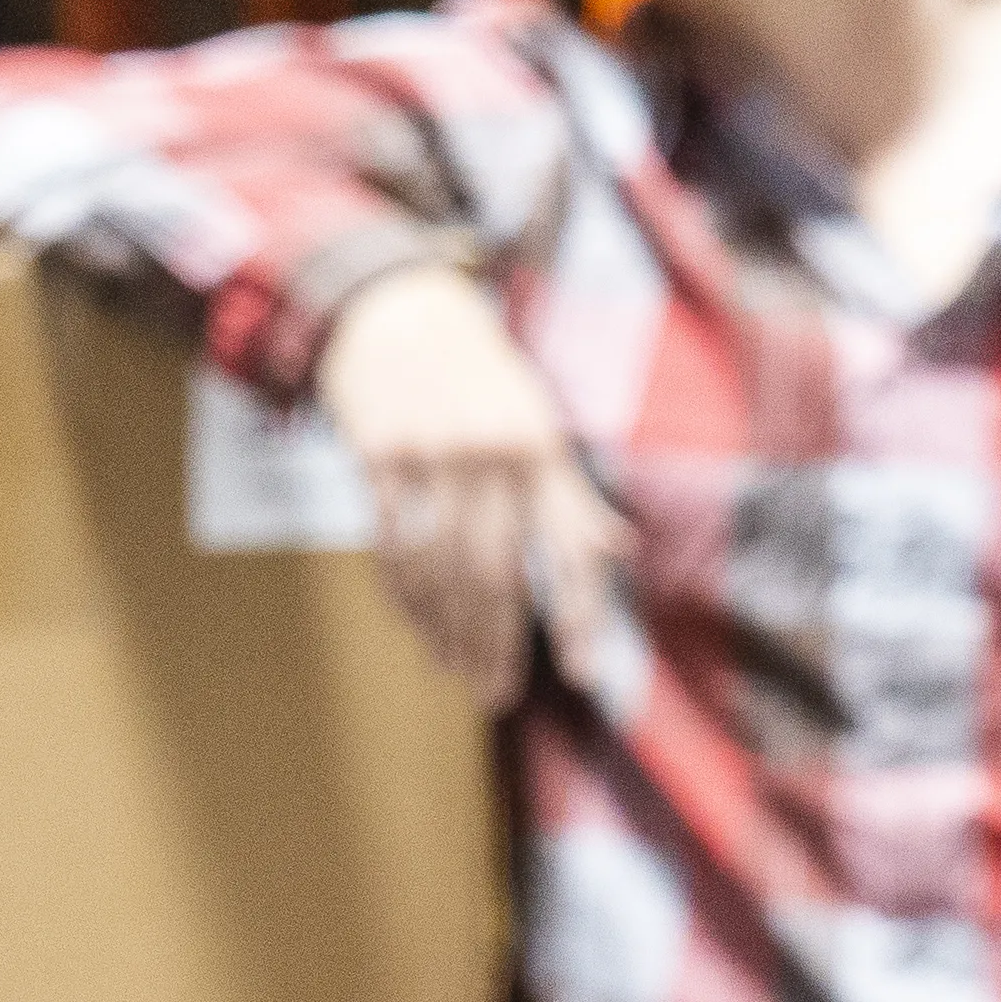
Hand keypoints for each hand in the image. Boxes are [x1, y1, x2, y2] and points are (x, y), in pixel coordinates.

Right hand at [320, 258, 626, 711]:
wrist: (395, 307)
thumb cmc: (478, 375)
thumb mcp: (536, 421)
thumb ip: (570, 492)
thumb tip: (620, 549)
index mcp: (542, 447)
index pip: (569, 546)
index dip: (579, 615)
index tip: (583, 675)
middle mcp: (494, 451)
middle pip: (497, 573)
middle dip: (497, 644)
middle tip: (496, 693)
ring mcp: (433, 452)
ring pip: (439, 567)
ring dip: (445, 630)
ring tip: (453, 668)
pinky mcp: (379, 453)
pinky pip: (390, 542)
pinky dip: (402, 593)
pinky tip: (414, 623)